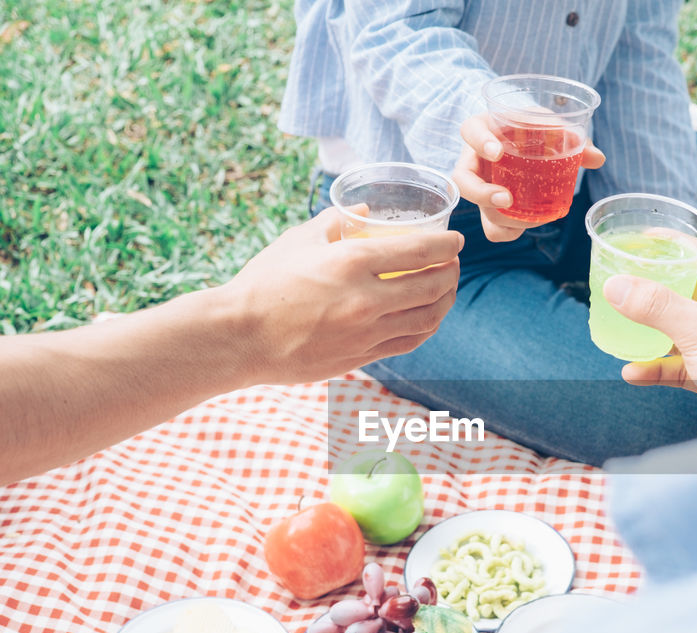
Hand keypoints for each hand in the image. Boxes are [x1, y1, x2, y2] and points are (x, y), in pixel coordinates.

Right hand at [221, 207, 462, 384]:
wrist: (240, 336)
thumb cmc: (264, 282)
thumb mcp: (298, 240)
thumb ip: (336, 222)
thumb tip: (365, 212)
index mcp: (352, 262)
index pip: (420, 252)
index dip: (447, 246)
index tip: (456, 240)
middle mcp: (366, 300)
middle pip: (432, 287)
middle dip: (451, 272)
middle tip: (452, 263)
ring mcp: (366, 333)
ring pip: (427, 319)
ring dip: (445, 302)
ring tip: (446, 290)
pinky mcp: (361, 357)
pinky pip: (407, 342)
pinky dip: (425, 328)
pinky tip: (427, 318)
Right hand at [452, 112, 604, 241]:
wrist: (527, 141)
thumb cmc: (534, 128)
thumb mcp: (549, 124)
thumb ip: (570, 137)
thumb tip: (597, 158)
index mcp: (486, 130)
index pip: (470, 130)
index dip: (479, 141)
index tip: (498, 152)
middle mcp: (475, 160)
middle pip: (463, 181)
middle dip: (482, 193)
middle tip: (507, 198)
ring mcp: (481, 187)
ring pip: (478, 210)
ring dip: (500, 219)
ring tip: (528, 219)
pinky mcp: (491, 209)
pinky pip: (493, 228)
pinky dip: (509, 232)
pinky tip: (527, 226)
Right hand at [604, 247, 696, 431]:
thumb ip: (659, 307)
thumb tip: (617, 285)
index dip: (675, 244)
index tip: (642, 240)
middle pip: (689, 292)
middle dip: (655, 289)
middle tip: (623, 282)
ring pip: (681, 331)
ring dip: (651, 331)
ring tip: (620, 326)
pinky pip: (679, 367)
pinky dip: (656, 368)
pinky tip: (633, 373)